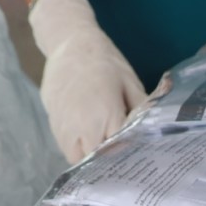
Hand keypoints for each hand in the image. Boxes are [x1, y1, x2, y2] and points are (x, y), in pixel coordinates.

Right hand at [28, 0, 146, 163]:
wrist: (70, 42)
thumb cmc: (105, 62)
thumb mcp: (131, 84)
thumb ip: (142, 112)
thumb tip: (152, 133)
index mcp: (105, 114)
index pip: (118, 152)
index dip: (128, 158)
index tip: (136, 158)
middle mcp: (82, 126)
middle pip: (96, 162)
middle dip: (108, 162)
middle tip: (121, 157)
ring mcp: (64, 127)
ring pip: (77, 159)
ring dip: (90, 158)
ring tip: (104, 149)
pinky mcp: (53, 124)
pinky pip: (66, 148)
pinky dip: (78, 148)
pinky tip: (90, 138)